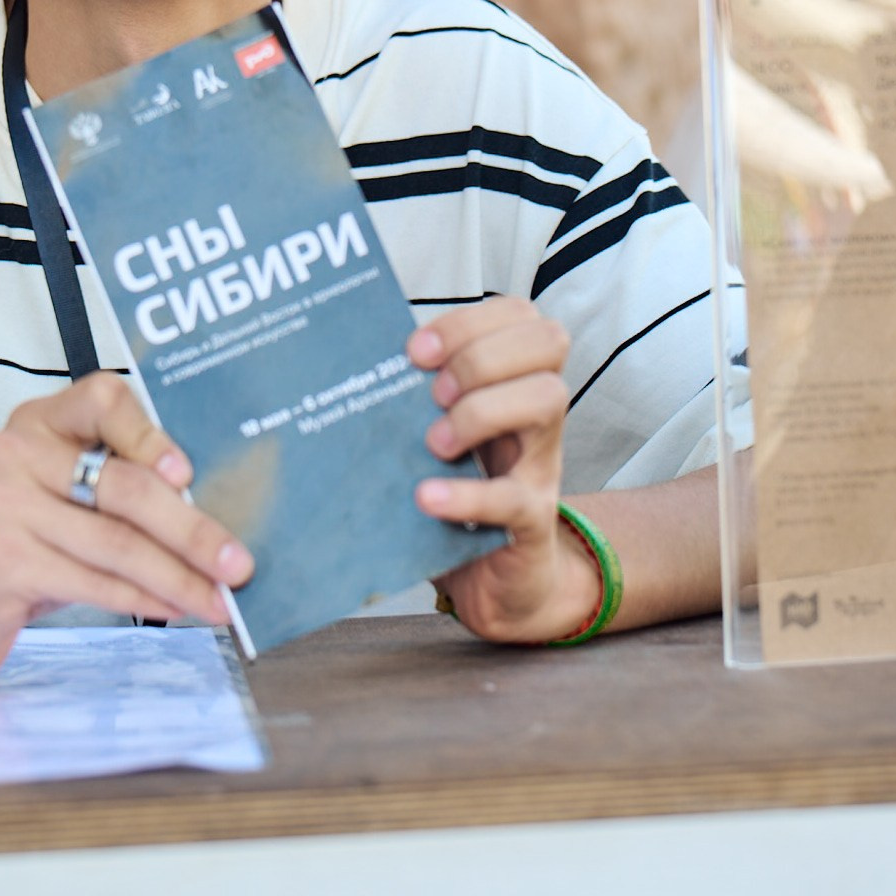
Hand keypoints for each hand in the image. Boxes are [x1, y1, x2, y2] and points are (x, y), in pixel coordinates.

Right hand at [0, 372, 252, 684]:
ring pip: (117, 542)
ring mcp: (2, 505)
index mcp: (38, 423)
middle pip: (124, 486)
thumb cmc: (16, 551)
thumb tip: (213, 517)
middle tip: (239, 564)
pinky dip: (144, 600)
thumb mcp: (62, 505)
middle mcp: (15, 452)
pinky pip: (93, 580)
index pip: (103, 398)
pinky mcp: (1, 560)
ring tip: (219, 602)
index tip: (189, 473)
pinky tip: (176, 610)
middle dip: (193, 530)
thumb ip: (117, 492)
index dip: (151, 432)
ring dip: (179, 578)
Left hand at [412, 299, 596, 643]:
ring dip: (482, 411)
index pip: (520, 314)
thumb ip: (413, 398)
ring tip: (434, 443)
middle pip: (547, 341)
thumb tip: (348, 359)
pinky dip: (466, 495)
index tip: (416, 351)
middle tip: (432, 394)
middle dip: (479, 356)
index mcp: (513, 382)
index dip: (470, 320)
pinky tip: (426, 498)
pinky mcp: (531, 521)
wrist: (497, 580)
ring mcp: (541, 465)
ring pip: (548, 399)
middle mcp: (537, 414)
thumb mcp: (438, 433)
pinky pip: (513, 497)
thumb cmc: (458, 491)